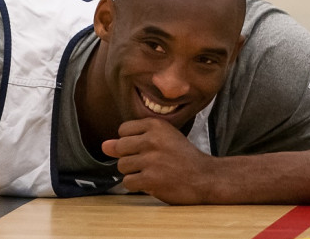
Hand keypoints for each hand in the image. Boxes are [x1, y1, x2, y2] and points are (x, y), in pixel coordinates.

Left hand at [102, 118, 217, 204]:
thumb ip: (132, 140)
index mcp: (155, 124)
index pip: (123, 130)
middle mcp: (152, 139)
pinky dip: (137, 185)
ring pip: (122, 166)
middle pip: (120, 148)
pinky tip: (152, 183)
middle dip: (130, 157)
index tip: (147, 148)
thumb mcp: (161, 140)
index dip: (131, 142)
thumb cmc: (182, 157)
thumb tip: (104, 146)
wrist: (205, 177)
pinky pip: (128, 182)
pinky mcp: (151, 179)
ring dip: (134, 173)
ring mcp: (151, 160)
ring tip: (152, 172)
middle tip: (149, 162)